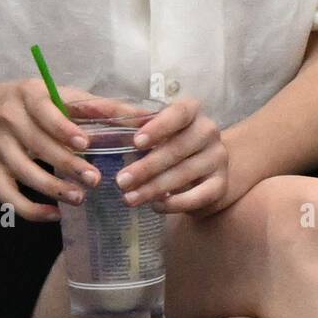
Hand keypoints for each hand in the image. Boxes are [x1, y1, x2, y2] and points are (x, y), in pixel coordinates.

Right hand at [0, 78, 142, 221]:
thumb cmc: (25, 101)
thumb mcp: (51, 93)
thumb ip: (91, 105)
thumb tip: (141, 116)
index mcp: (29, 95)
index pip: (44, 110)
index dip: (63, 127)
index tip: (86, 143)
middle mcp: (10, 120)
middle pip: (38, 145)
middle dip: (67, 165)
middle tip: (95, 179)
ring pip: (24, 174)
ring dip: (53, 189)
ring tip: (80, 198)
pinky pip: (8, 196)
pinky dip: (31, 209)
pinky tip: (54, 215)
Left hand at [115, 96, 228, 216]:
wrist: (203, 170)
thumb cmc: (169, 144)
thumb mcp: (154, 131)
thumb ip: (132, 125)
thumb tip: (97, 117)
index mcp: (192, 111)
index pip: (179, 113)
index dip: (158, 127)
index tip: (136, 142)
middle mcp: (209, 131)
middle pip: (177, 148)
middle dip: (146, 167)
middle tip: (121, 181)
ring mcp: (218, 158)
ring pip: (184, 174)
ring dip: (154, 188)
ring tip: (129, 198)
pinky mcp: (220, 184)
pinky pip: (197, 196)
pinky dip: (174, 204)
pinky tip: (155, 206)